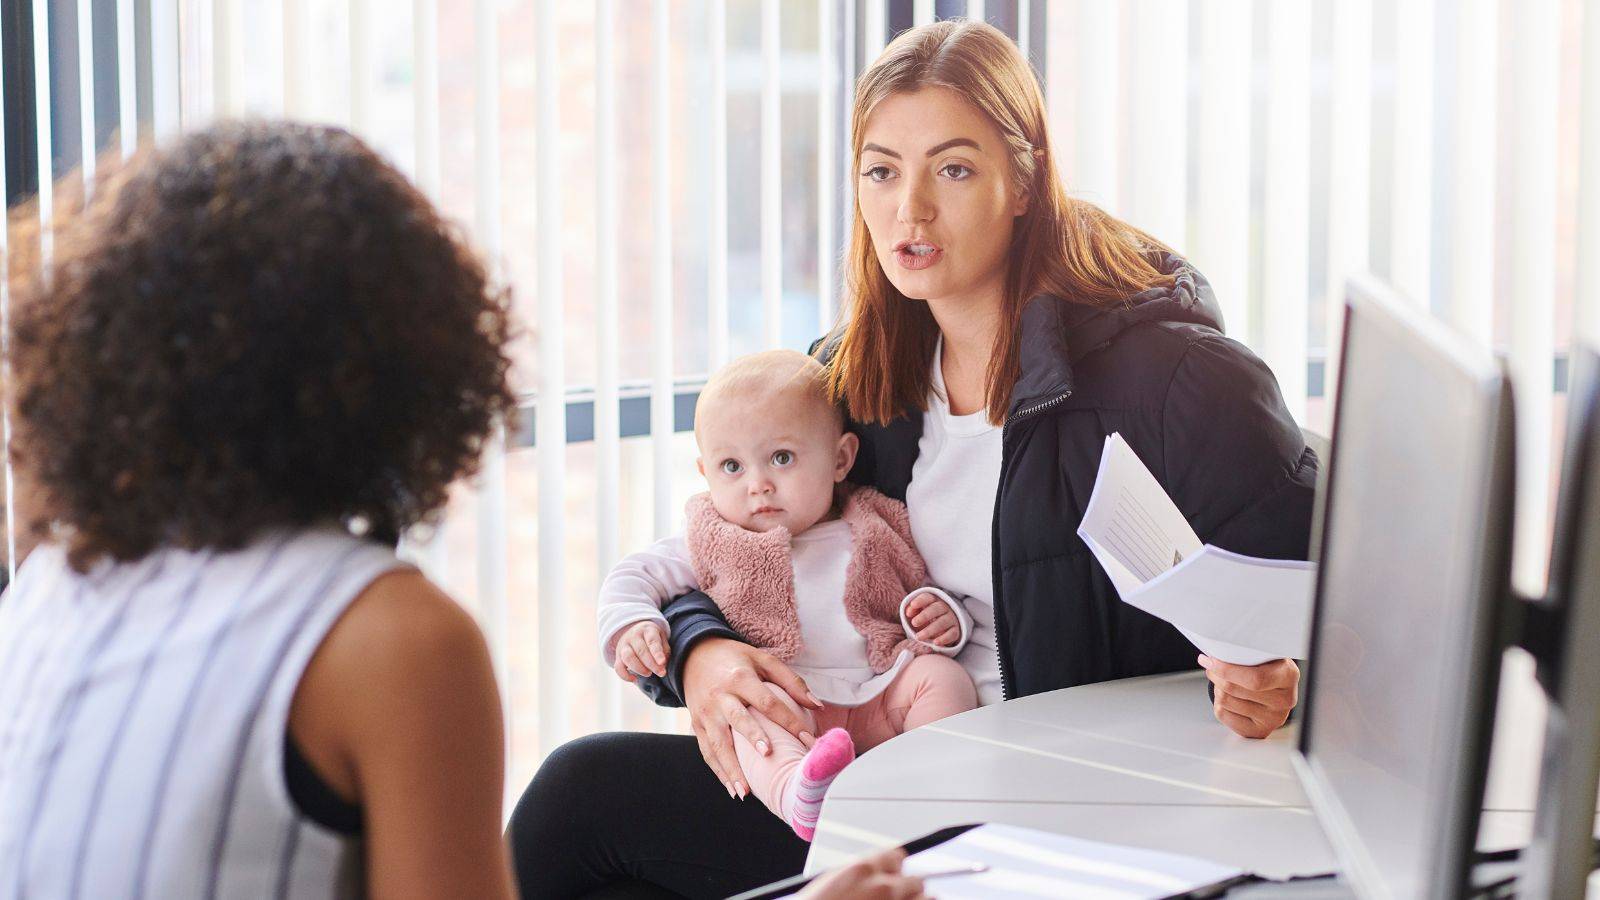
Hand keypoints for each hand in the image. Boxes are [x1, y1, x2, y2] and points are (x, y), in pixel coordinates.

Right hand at [612, 621, 668, 682]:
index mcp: (647, 630)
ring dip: (639, 669)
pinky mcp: (618, 656)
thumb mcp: (661, 639)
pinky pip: (618, 667)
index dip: (657, 653)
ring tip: (649, 673)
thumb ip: (664, 651)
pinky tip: (635, 679)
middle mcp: (634, 636)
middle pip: (641, 651)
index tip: (662, 663)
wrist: (634, 630)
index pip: (652, 641)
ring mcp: (624, 645)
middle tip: (661, 673)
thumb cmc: (652, 638)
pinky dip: (625, 676)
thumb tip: (662, 665)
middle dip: (652, 665)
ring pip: (628, 658)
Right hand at [681, 637, 824, 798]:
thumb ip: (791, 681)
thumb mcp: (763, 660)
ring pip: (718, 743)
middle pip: (738, 719)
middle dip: (752, 738)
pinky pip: (707, 751)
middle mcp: (720, 696)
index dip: (788, 720)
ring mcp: (706, 713)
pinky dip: (719, 771)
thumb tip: (817, 705)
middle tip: (768, 755)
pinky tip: (733, 789)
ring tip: (745, 791)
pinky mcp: (696, 725)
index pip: (767, 701)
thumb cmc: (736, 659)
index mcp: (740, 678)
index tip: (806, 739)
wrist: (694, 656)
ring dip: (731, 768)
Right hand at [800, 848, 924, 899]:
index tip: (894, 875)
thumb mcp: (833, 883)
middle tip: (895, 898)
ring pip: (926, 898)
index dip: (895, 868)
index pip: (897, 857)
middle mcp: (883, 887)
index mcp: (863, 870)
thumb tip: (877, 874)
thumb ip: (860, 876)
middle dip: (907, 889)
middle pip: (915, 880)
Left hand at [906, 591, 959, 646]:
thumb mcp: (919, 612)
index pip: (928, 597)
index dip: (921, 600)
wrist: (946, 627)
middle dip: (925, 615)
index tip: (913, 605)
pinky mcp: (956, 630)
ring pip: (943, 622)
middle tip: (914, 623)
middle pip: (937, 608)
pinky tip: (935, 642)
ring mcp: (952, 619)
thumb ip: (912, 610)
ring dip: (930, 630)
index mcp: (934, 601)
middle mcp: (945, 608)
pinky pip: (952, 634)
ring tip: (918, 637)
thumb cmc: (928, 618)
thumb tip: (908, 612)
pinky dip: (944, 638)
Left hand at [1199, 655, 1299, 738]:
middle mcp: (1285, 700)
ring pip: (1225, 701)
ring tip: (1225, 682)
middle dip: (1217, 675)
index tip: (1211, 660)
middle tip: (1213, 667)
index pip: (1254, 678)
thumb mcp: (1264, 654)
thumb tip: (1215, 655)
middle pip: (1234, 689)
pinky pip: (1223, 715)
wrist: (1275, 686)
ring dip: (1218, 688)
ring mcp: (1273, 719)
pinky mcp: (1259, 731)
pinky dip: (1219, 704)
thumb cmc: (1266, 667)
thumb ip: (1245, 653)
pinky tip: (1229, 697)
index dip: (1227, 670)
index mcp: (1288, 676)